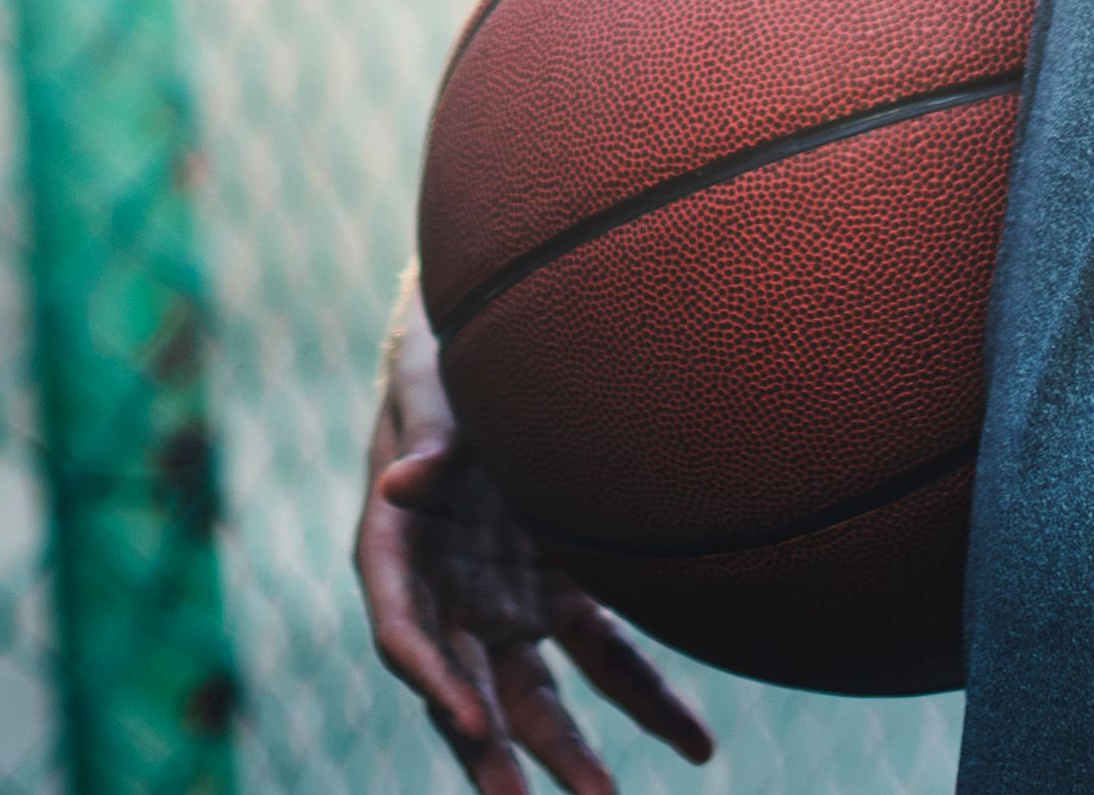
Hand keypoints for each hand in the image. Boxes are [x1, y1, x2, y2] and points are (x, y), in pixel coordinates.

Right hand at [357, 272, 717, 790]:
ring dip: (567, 752)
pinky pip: (604, 657)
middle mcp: (449, 589)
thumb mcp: (438, 390)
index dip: (431, 679)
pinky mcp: (561, 593)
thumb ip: (430, 441)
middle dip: (491, 750)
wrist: (505, 341)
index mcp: (400, 544)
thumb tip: (398, 485)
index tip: (470, 719)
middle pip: (463, 685)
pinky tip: (695, 744)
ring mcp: (506, 599)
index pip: (402, 628)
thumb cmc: (454, 361)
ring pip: (534, 694)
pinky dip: (645, 701)